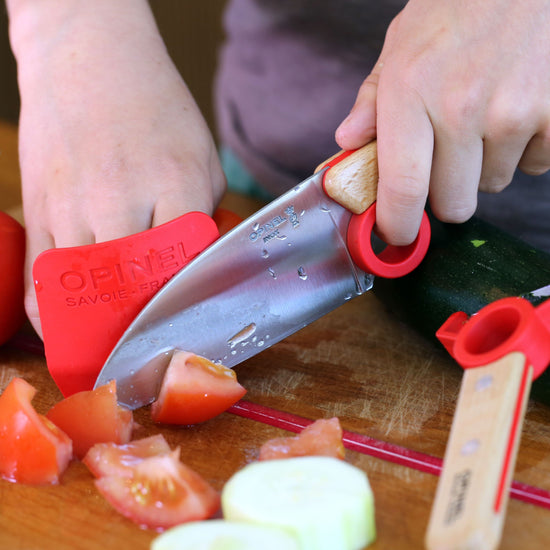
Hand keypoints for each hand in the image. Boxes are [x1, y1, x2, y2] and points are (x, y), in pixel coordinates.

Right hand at [7, 0, 225, 336]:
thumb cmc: (155, 109)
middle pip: (133, 289)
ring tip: (110, 357)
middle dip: (142, 331)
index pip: (186, 265)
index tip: (189, 332)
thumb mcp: (202, 156)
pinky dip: (53, 313)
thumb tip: (202, 263)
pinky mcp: (38, 206)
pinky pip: (39, 276)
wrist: (89, 59)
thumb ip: (205, 212)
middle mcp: (122, 198)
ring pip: (82, 291)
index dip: (187, 306)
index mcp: (175, 183)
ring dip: (97, 332)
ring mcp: (73, 204)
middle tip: (150, 360)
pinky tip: (69, 329)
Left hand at [336, 0, 549, 244]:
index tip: (398, 235)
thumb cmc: (457, 6)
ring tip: (484, 118)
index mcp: (410, 94)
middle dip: (445, 195)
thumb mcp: (400, 46)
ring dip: (484, 167)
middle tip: (445, 164)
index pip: (402, 188)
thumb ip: (372, 101)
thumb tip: (347, 143)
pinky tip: (517, 111)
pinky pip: (535, 165)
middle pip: (453, 204)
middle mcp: (460, 109)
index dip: (399, 225)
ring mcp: (513, 113)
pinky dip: (525, 150)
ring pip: (493, 184)